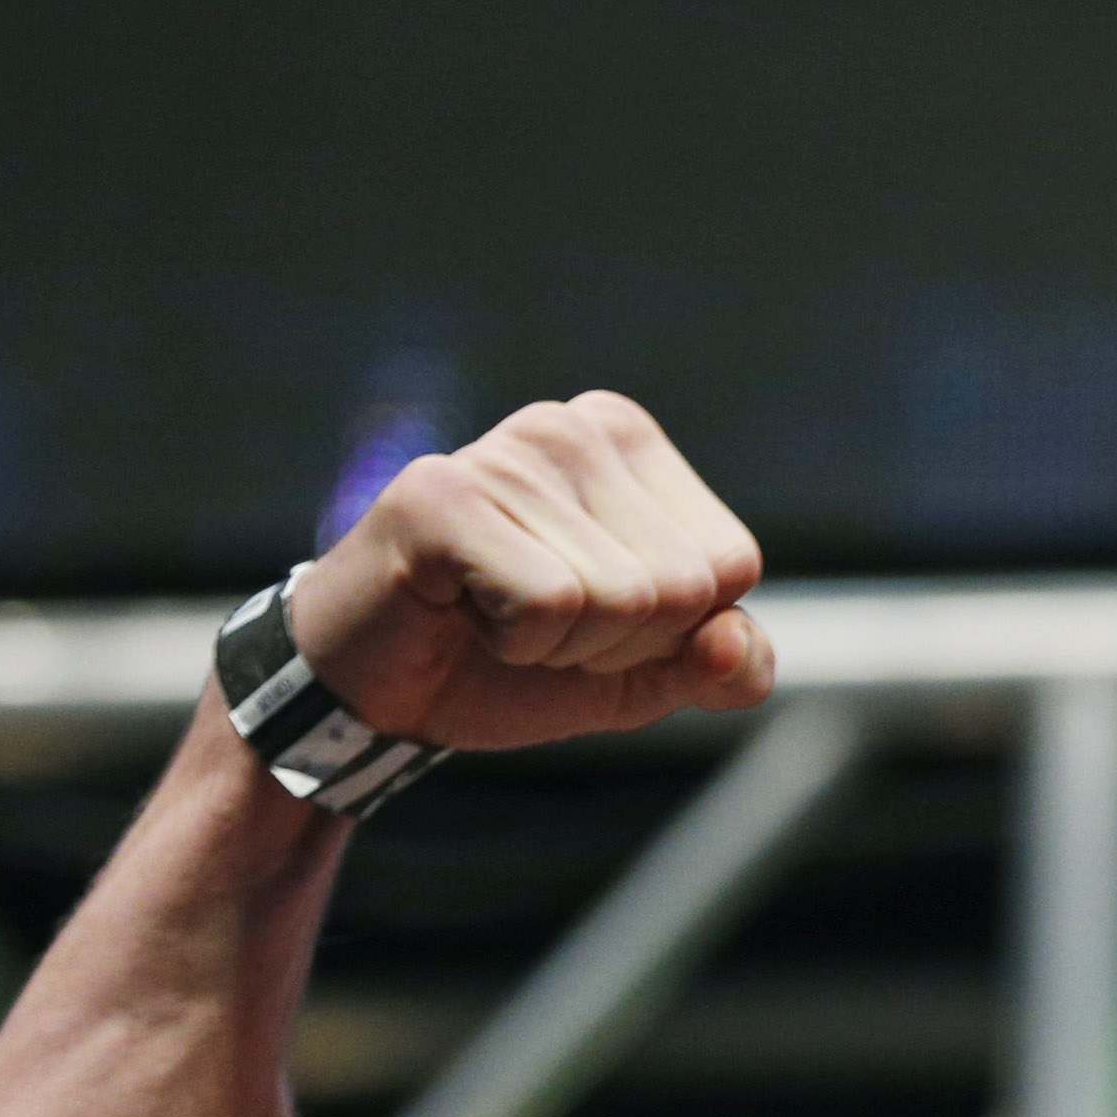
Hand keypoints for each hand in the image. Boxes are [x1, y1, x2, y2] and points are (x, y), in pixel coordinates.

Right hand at [278, 394, 773, 751]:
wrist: (380, 690)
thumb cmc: (511, 661)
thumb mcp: (643, 675)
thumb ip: (721, 664)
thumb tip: (735, 643)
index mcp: (630, 443)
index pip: (731, 565)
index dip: (672, 630)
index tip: (592, 619)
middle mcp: (573, 426)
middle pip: (682, 586)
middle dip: (619, 644)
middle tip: (538, 626)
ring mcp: (505, 453)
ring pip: (620, 600)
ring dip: (562, 647)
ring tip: (497, 617)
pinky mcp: (441, 496)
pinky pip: (549, 606)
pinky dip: (517, 644)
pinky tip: (464, 613)